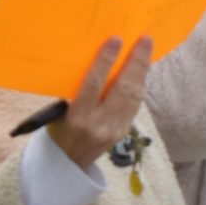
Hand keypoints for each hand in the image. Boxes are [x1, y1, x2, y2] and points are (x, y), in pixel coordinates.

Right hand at [48, 36, 154, 171]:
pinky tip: (142, 71)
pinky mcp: (123, 132)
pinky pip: (134, 105)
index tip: (115, 40)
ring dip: (142, 71)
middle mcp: (98, 125)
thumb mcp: (60, 112)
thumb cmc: (58, 131)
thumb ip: (79, 92)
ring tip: (146, 50)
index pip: (94, 85)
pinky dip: (139, 85)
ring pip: (133, 96)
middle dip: (135, 62)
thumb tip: (97, 62)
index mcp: (77, 118)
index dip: (105, 61)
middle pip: (122, 89)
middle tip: (144, 40)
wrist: (66, 164)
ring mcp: (114, 130)